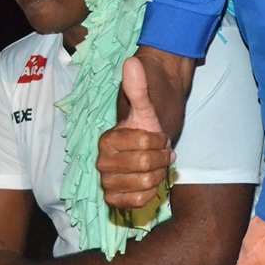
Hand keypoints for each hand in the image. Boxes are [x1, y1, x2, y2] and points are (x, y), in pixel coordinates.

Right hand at [97, 57, 175, 208]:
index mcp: (106, 140)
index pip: (143, 144)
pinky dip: (150, 193)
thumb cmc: (146, 126)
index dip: (159, 140)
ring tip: (157, 166)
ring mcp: (106, 182)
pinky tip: (151, 182)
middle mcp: (102, 162)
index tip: (160, 136)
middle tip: (162, 152)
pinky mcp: (114, 200)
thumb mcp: (146, 106)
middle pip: (144, 166)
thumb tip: (132, 62)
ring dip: (158, 174)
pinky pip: (137, 202)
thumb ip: (138, 87)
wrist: (148, 147)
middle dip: (161, 158)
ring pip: (143, 184)